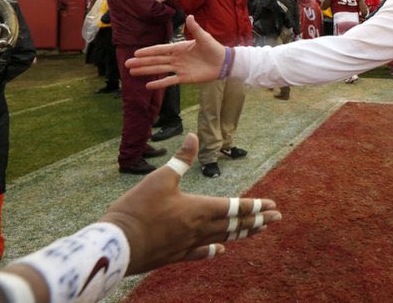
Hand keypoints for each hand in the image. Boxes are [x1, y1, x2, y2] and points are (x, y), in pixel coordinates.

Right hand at [100, 133, 280, 274]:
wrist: (116, 244)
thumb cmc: (137, 209)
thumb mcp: (160, 178)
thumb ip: (181, 158)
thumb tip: (193, 136)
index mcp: (199, 208)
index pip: (235, 207)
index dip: (255, 206)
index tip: (272, 205)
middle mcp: (199, 228)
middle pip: (235, 224)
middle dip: (258, 220)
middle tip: (277, 218)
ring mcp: (188, 244)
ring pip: (223, 238)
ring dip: (243, 233)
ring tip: (259, 230)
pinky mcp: (175, 256)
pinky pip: (200, 253)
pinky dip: (212, 250)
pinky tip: (220, 249)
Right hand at [126, 15, 225, 89]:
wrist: (223, 62)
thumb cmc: (213, 48)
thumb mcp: (204, 37)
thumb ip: (195, 28)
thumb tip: (190, 16)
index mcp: (178, 48)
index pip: (160, 50)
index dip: (148, 51)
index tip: (135, 53)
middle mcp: (176, 58)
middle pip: (155, 60)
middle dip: (141, 62)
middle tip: (127, 64)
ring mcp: (179, 68)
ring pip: (159, 70)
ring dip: (146, 71)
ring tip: (132, 73)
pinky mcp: (184, 78)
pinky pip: (169, 81)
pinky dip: (159, 83)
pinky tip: (148, 86)